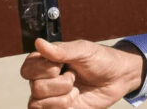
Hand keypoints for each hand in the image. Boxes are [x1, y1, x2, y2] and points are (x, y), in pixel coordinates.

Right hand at [20, 38, 146, 108]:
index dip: (43, 69)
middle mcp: (46, 79)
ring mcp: (52, 96)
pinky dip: (62, 106)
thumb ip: (61, 50)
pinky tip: (74, 99)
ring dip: (62, 97)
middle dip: (59, 83)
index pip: (27, 68)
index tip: (61, 65)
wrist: (119, 78)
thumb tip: (38, 43)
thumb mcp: (83, 51)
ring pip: (38, 103)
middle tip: (73, 76)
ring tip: (76, 89)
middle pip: (35, 87)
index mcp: (47, 61)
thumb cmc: (101, 59)